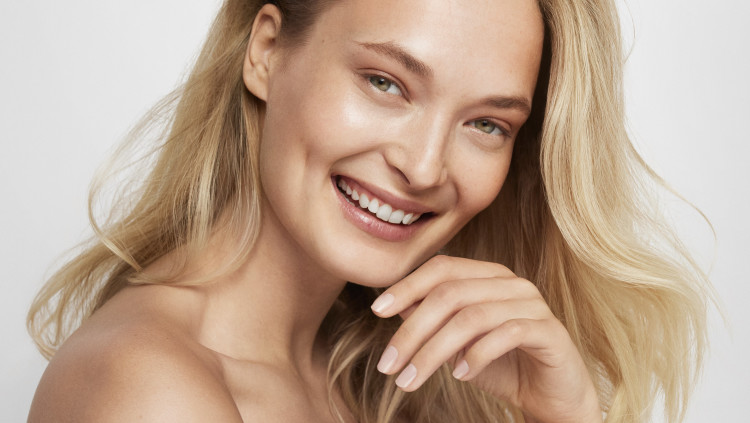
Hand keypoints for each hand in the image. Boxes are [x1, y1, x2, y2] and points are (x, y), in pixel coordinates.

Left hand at [370, 255, 601, 422]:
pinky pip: (506, 334)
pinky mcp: (549, 330)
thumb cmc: (502, 365)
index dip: (407, 286)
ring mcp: (531, 304)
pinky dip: (476, 355)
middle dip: (413, 331)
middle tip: (388, 365)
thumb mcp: (457, 344)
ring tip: (412, 379)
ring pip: (472, 317)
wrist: (553, 395)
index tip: (378, 310)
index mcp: (487, 276)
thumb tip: (395, 305)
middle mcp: (510, 282)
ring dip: (434, 352)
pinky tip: (459, 375)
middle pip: (450, 294)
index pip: (442, 268)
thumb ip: (433, 321)